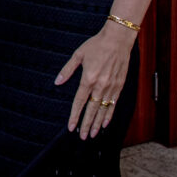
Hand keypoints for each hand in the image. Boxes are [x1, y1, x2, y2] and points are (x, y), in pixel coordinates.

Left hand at [55, 22, 137, 138]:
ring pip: (103, 110)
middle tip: (82, 136)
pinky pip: (114, 104)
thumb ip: (67, 70)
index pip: (79, 102)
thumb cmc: (97, 45)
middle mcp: (101, 86)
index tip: (70, 127)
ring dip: (97, 123)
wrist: (118, 39)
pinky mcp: (120, 86)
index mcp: (88, 78)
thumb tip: (57, 82)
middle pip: (92, 110)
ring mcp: (112, 87)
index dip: (74, 115)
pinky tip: (105, 123)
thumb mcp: (78, 55)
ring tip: (92, 134)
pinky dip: (109, 115)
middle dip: (85, 124)